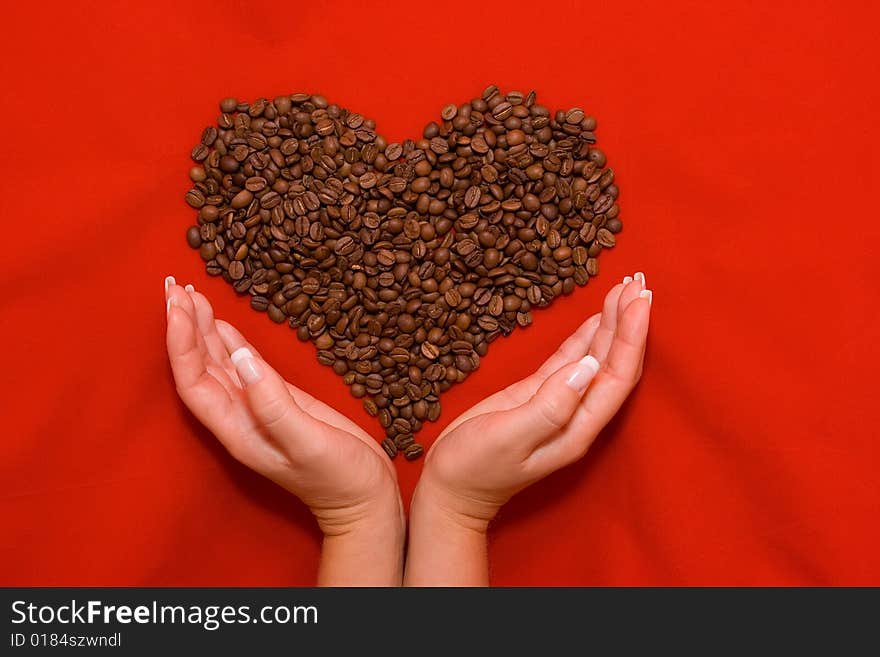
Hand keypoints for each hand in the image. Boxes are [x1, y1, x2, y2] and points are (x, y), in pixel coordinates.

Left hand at [164, 277, 403, 584]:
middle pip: (198, 366)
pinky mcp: (280, 399)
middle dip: (185, 325)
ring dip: (203, 328)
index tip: (180, 306)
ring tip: (190, 294)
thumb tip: (242, 357)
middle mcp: (238, 416)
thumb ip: (273, 403)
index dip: (182, 343)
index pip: (193, 380)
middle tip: (175, 287)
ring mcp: (257, 407)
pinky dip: (231, 341)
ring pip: (219, 361)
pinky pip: (245, 365)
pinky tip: (223, 323)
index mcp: (236, 429)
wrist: (363, 499)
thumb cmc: (337, 479)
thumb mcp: (307, 442)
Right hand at [414, 274, 651, 531]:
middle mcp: (577, 416)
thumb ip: (549, 405)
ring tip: (626, 289)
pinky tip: (598, 317)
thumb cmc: (474, 469)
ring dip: (612, 323)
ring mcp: (559, 404)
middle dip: (628, 321)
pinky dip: (586, 336)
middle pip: (614, 363)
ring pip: (595, 357)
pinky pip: (570, 360)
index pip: (617, 376)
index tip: (638, 300)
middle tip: (638, 281)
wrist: (451, 490)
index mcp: (577, 429)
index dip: (631, 337)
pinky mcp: (538, 395)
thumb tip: (587, 366)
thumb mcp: (508, 438)